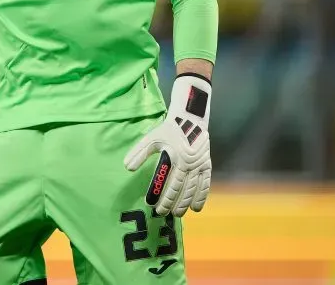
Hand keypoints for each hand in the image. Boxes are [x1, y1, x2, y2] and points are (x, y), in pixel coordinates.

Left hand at [124, 73, 211, 216]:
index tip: (153, 206)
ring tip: (178, 214)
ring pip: (194, 189)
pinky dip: (201, 197)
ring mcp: (200, 165)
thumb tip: (127, 167)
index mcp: (176, 157)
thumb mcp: (151, 138)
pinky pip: (205, 184)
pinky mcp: (207, 165)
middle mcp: (190, 163)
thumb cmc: (168, 130)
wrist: (190, 119)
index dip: (162, 196)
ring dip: (186, 203)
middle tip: (163, 214)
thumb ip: (139, 152)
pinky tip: (196, 208)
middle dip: (172, 203)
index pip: (170, 183)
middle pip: (182, 189)